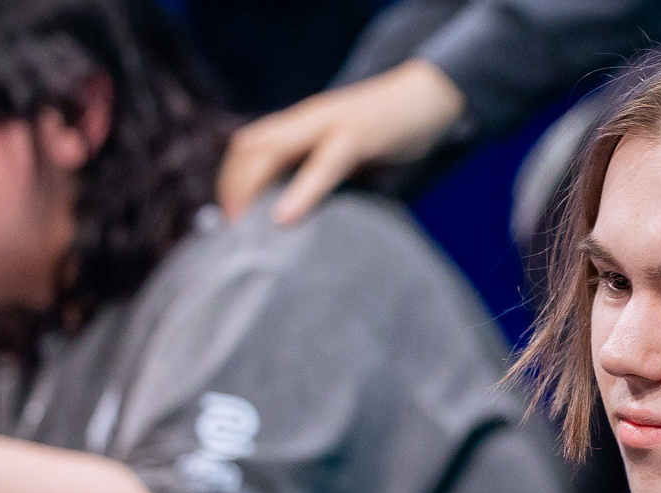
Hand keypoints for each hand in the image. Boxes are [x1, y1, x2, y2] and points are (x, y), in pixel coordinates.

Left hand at [219, 59, 466, 224]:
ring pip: (272, 150)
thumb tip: (303, 216)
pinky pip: (323, 164)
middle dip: (233, 187)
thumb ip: (326, 172)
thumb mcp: (351, 152)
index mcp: (304, 125)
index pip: (250, 145)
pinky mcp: (359, 134)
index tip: (232, 218)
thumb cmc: (392, 131)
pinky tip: (286, 217)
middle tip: (233, 228)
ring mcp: (331, 124)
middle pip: (251, 145)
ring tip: (248, 225)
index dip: (232, 180)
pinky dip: (300, 191)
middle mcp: (309, 120)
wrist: (429, 96)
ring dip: (252, 188)